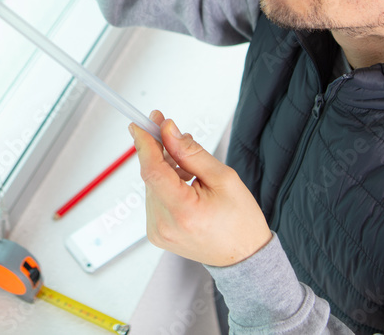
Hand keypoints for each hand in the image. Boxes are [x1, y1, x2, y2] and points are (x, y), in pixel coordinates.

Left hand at [130, 114, 272, 266]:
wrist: (244, 258)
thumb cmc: (240, 220)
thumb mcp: (224, 177)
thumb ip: (191, 153)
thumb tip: (168, 131)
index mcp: (184, 211)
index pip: (153, 171)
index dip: (144, 144)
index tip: (139, 124)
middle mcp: (165, 225)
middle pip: (151, 175)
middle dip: (159, 150)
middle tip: (169, 129)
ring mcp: (158, 232)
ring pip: (152, 185)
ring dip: (164, 168)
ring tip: (190, 166)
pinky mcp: (156, 234)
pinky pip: (155, 198)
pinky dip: (165, 185)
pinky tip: (184, 182)